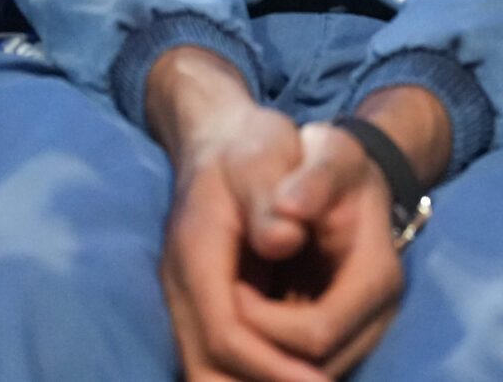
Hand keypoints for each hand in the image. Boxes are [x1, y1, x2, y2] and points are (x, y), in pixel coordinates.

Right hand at [145, 49, 329, 381]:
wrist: (225, 144)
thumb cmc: (255, 147)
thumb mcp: (270, 149)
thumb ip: (274, 190)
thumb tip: (284, 234)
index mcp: (197, 250)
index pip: (225, 332)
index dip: (270, 363)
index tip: (318, 379)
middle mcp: (185, 286)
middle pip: (210, 371)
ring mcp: (191, 303)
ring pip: (211, 375)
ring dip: (265, 378)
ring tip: (314, 378)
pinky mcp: (208, 312)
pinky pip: (223, 365)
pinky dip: (263, 371)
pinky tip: (301, 370)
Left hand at [237, 122, 403, 377]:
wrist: (337, 171)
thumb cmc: (323, 157)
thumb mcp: (323, 149)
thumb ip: (308, 183)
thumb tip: (281, 231)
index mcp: (376, 273)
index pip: (317, 335)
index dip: (263, 326)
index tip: (230, 285)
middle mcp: (375, 316)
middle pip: (306, 374)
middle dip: (250, 354)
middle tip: (215, 304)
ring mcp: (358, 335)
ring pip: (295, 381)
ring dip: (250, 364)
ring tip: (220, 314)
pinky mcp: (336, 342)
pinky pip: (288, 372)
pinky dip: (253, 363)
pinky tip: (229, 331)